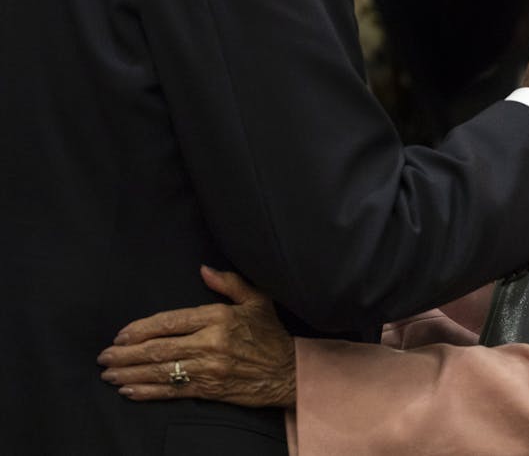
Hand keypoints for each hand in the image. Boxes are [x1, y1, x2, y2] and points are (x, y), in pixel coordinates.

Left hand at [97, 267, 294, 407]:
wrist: (289, 372)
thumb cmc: (271, 335)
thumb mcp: (257, 300)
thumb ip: (229, 283)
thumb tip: (204, 270)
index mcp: (218, 318)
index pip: (170, 321)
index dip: (140, 329)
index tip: (121, 336)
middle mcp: (210, 343)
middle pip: (158, 348)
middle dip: (125, 354)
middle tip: (104, 357)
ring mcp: (208, 368)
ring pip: (160, 371)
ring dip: (130, 374)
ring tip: (110, 375)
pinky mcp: (209, 390)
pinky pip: (172, 391)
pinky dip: (147, 392)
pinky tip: (129, 391)